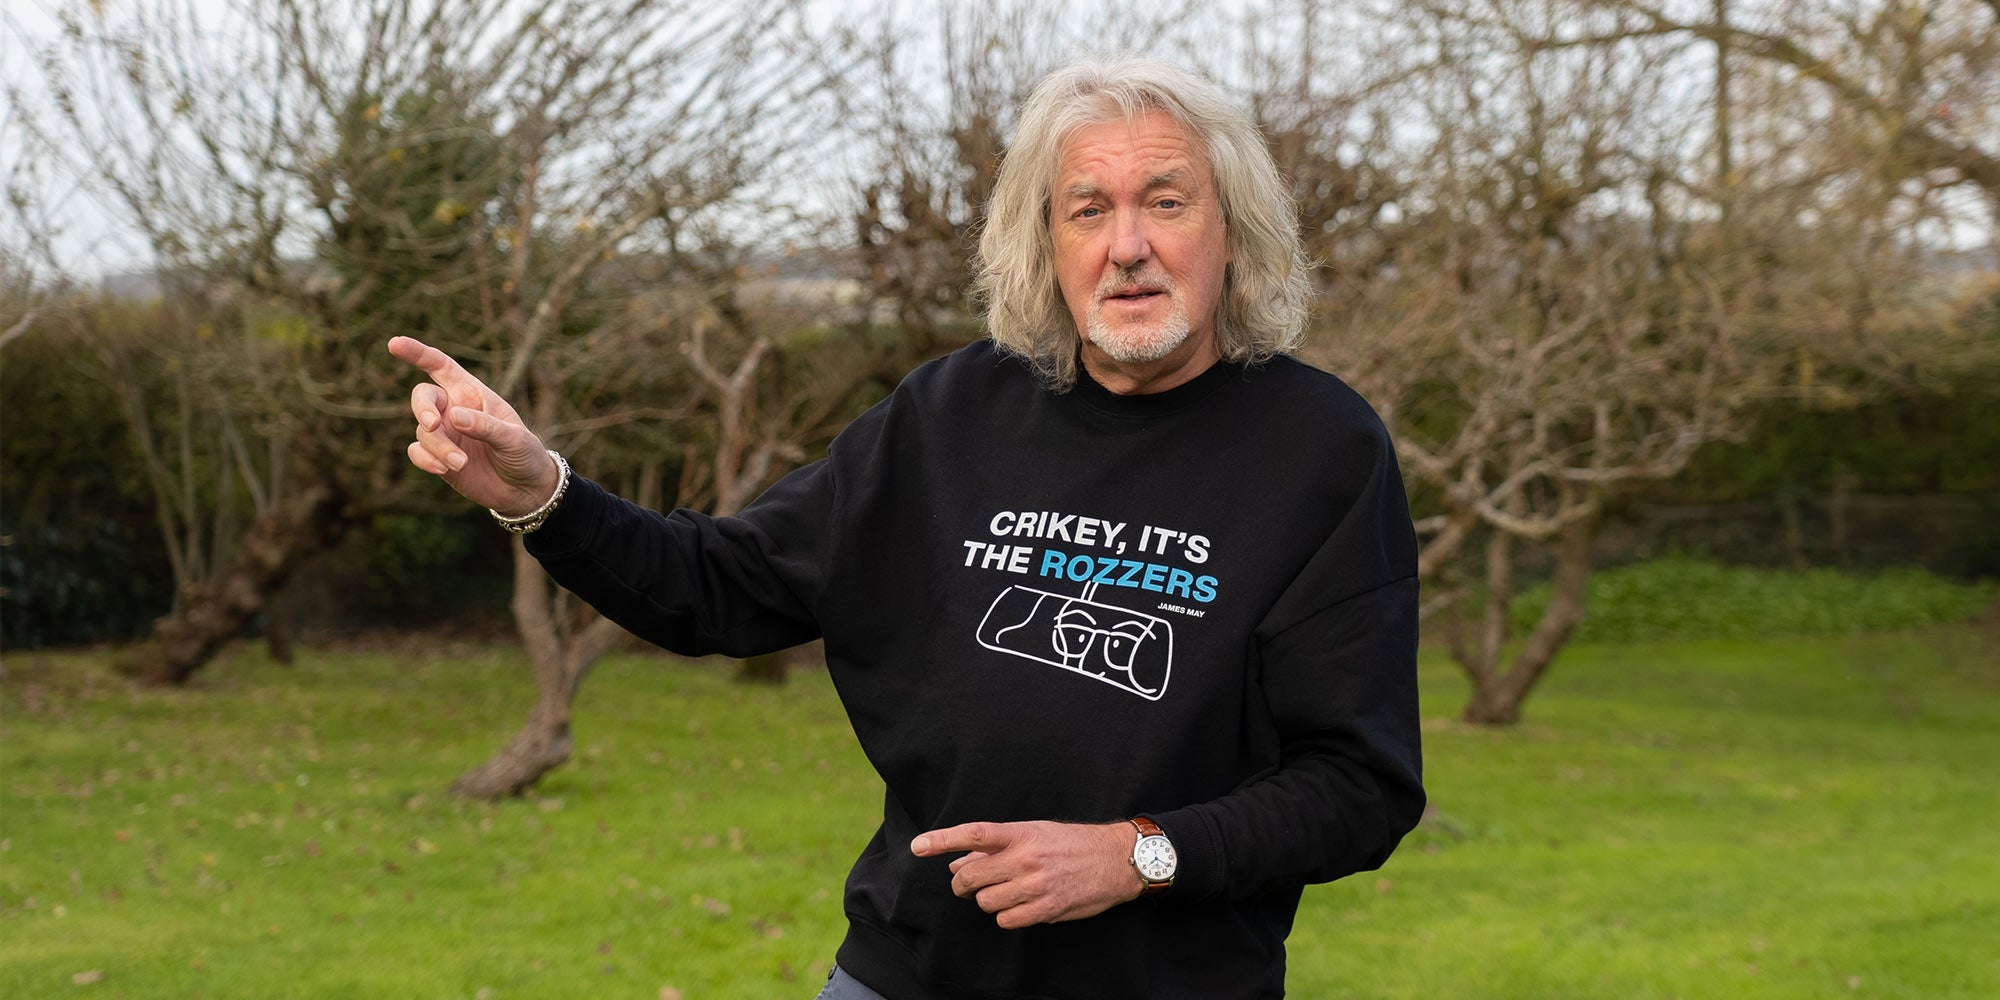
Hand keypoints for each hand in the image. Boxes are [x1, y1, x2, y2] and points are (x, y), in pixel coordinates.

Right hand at [387, 336, 557, 515]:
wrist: (525, 488)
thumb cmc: (525, 454)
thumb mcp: (513, 438)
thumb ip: (485, 426)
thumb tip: (452, 417)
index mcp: (472, 393)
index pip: (441, 366)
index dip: (418, 353)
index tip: (395, 344)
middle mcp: (453, 409)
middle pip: (423, 397)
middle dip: (423, 409)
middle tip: (433, 425)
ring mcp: (445, 434)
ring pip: (422, 431)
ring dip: (438, 447)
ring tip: (461, 463)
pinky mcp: (438, 457)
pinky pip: (418, 452)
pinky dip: (426, 460)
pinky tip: (444, 470)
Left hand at [911, 820, 1141, 929]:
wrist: (1115, 860)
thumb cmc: (1071, 844)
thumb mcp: (1035, 833)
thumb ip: (996, 847)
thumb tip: (958, 862)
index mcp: (1021, 833)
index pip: (974, 834)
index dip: (942, 840)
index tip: (918, 846)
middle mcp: (1025, 858)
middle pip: (971, 876)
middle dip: (963, 884)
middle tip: (968, 884)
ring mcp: (1035, 885)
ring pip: (986, 902)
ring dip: (988, 900)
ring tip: (1005, 892)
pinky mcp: (1046, 909)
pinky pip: (1007, 920)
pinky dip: (1007, 916)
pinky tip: (1020, 906)